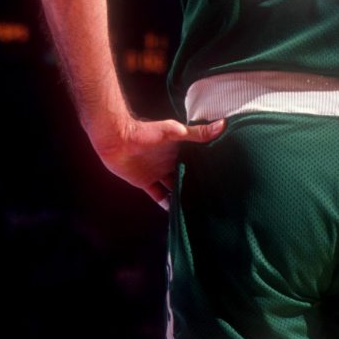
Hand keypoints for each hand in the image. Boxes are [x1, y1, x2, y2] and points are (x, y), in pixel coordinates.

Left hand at [93, 118, 225, 208]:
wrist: (116, 138)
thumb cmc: (145, 131)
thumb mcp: (174, 132)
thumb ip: (197, 133)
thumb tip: (223, 124)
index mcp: (178, 150)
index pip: (196, 162)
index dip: (207, 171)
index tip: (222, 182)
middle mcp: (169, 162)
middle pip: (186, 176)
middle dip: (197, 186)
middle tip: (213, 201)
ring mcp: (157, 172)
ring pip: (174, 188)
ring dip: (183, 196)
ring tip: (199, 210)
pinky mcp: (145, 182)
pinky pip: (159, 196)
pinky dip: (166, 204)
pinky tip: (176, 214)